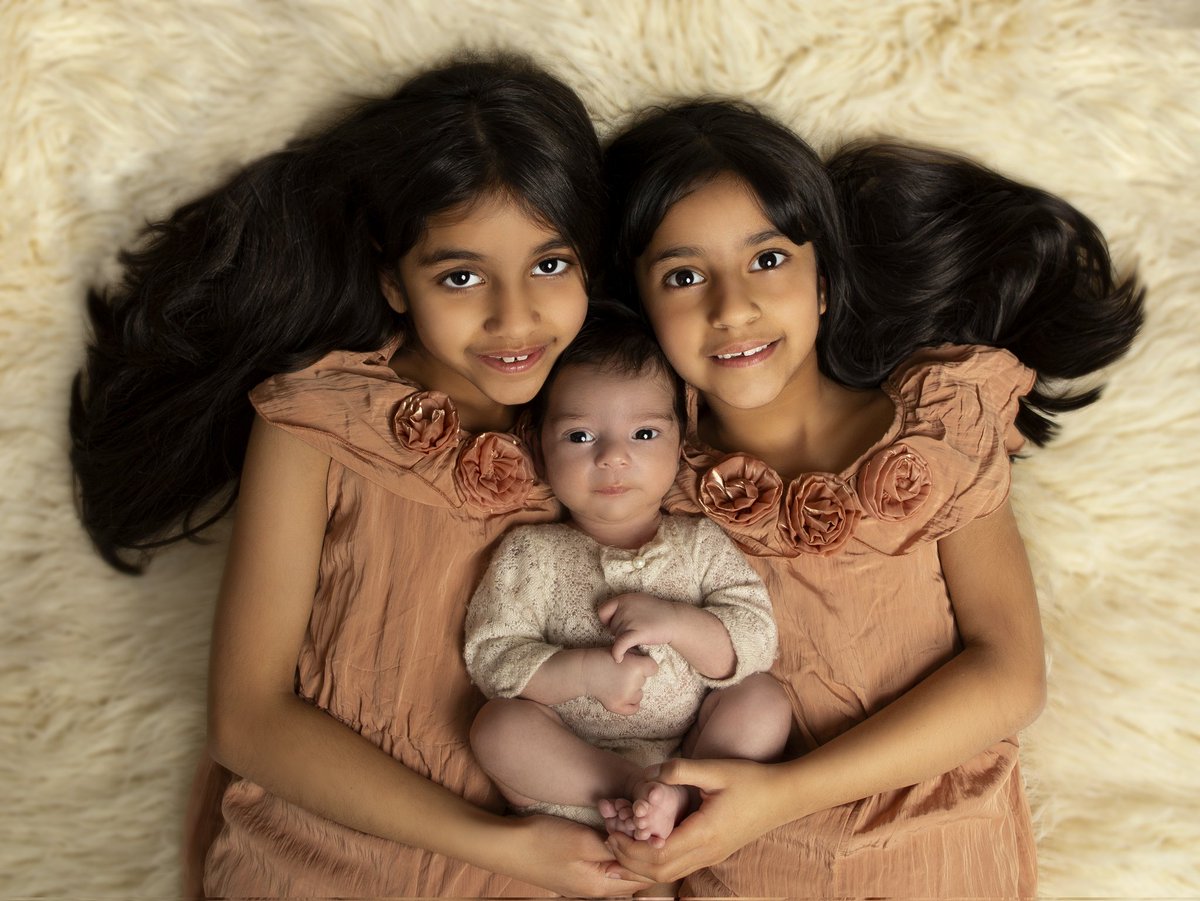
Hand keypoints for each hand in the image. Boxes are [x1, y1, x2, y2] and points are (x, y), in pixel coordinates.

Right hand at [500, 813, 652, 895]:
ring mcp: (583, 882)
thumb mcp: (583, 840)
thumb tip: (640, 848)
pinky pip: (602, 863)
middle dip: (639, 849)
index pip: (642, 877)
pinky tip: (606, 829)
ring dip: (624, 847)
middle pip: (631, 874)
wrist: (506, 846)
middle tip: (638, 823)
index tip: (651, 828)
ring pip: (616, 867)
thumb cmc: (543, 842)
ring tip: (623, 822)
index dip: (650, 853)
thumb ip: (615, 847)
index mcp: (601, 886)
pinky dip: (609, 847)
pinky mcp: (574, 872)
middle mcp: (595, 889)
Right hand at [583, 647, 658, 715]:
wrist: (583, 669)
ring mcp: (626, 696)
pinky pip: (634, 708)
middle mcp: (634, 682)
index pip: (653, 668)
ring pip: (639, 694)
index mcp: (638, 667)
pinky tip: (624, 697)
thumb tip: (648, 664)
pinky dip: (631, 705)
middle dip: (636, 677)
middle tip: (621, 672)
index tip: (637, 664)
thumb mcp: (622, 650)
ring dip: (632, 690)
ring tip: (617, 682)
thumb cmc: (602, 656)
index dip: (646, 666)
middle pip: (644, 681)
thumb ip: (637, 657)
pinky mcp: (617, 706)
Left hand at [597, 593, 681, 661]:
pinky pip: (620, 645)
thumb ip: (624, 606)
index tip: (615, 625)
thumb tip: (609, 618)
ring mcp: (630, 620)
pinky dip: (617, 653)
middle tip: (636, 630)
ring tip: (639, 637)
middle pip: (611, 627)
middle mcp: (624, 607)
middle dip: (620, 631)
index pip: (603, 611)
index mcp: (624, 598)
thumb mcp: (639, 600)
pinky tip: (618, 659)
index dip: (607, 620)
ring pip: (616, 637)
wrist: (675, 620)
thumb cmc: (658, 613)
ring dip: (625, 640)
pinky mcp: (636, 633)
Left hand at [603, 757, 786, 882]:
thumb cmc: (752, 780)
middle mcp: (707, 852)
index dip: (629, 848)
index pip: (657, 854)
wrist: (785, 796)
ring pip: (669, 874)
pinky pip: (679, 867)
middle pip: (659, 871)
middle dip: (628, 861)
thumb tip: (649, 774)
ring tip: (617, 852)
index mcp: (704, 834)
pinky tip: (643, 853)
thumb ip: (680, 770)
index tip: (610, 832)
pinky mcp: (714, 852)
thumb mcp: (715, 769)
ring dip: (640, 866)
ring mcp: (712, 855)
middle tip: (606, 842)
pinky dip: (655, 864)